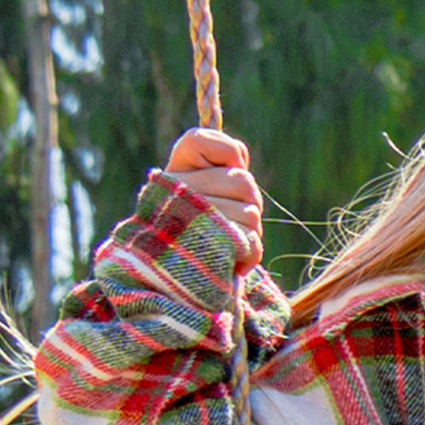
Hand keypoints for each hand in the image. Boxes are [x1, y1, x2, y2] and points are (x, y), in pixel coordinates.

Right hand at [163, 128, 264, 265]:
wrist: (182, 284)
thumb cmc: (199, 235)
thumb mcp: (207, 196)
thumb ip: (221, 169)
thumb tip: (239, 151)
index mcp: (172, 175)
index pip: (200, 140)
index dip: (226, 151)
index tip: (228, 167)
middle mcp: (175, 192)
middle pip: (244, 181)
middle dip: (248, 202)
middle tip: (228, 221)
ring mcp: (191, 221)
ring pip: (251, 212)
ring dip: (248, 231)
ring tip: (225, 242)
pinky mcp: (209, 250)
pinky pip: (251, 241)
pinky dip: (249, 253)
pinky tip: (229, 260)